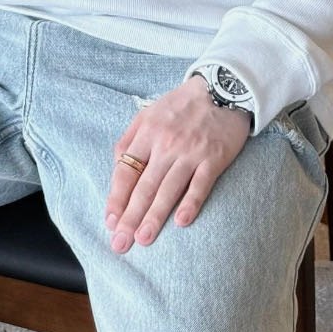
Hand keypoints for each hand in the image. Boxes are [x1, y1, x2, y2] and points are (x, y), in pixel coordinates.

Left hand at [103, 75, 250, 253]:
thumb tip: (118, 164)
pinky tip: (181, 222)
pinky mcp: (213, 159)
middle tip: (120, 243)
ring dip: (155, 217)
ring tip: (144, 239)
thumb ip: (131, 138)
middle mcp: (166, 144)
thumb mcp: (149, 113)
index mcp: (147, 132)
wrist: (222, 88)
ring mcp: (190, 153)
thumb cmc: (181, 105)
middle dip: (130, 217)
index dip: (116, 197)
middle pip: (144, 186)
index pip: (126, 170)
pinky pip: (200, 185)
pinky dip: (191, 204)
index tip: (110, 221)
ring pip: (168, 189)